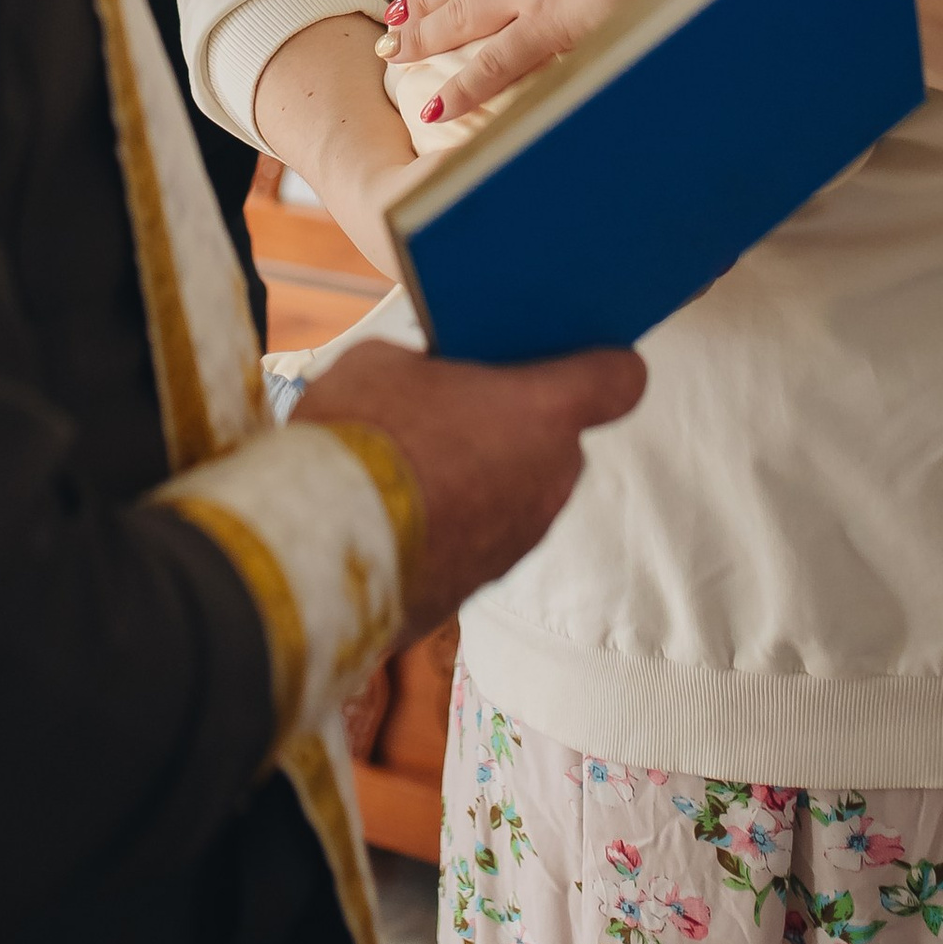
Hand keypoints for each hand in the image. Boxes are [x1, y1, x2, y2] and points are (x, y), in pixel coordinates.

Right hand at [295, 338, 646, 636]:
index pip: (620, 379)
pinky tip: (403, 511)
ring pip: (522, 493)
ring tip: (418, 463)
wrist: (322, 546)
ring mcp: (519, 539)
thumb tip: (430, 383)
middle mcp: (551, 479)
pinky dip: (457, 523)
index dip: (599, 365)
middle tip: (459, 406)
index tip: (572, 358)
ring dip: (488, 478)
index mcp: (544, 410)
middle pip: (559, 439)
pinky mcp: (480, 585)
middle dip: (518, 423)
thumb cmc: (361, 434)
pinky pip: (484, 537)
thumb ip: (433, 368)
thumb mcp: (387, 361)